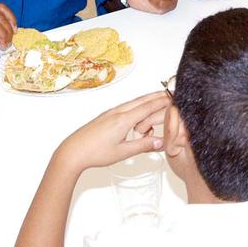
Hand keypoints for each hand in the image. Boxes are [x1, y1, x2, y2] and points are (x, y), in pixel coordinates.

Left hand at [54, 92, 169, 172]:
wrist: (73, 151)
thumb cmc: (95, 153)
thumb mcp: (122, 152)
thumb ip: (143, 146)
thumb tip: (161, 142)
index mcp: (123, 120)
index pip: (148, 107)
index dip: (163, 101)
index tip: (174, 97)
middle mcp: (118, 112)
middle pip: (142, 100)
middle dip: (158, 96)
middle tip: (171, 93)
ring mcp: (111, 113)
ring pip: (134, 103)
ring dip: (147, 101)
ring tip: (159, 99)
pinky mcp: (107, 116)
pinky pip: (126, 107)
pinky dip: (137, 106)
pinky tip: (139, 112)